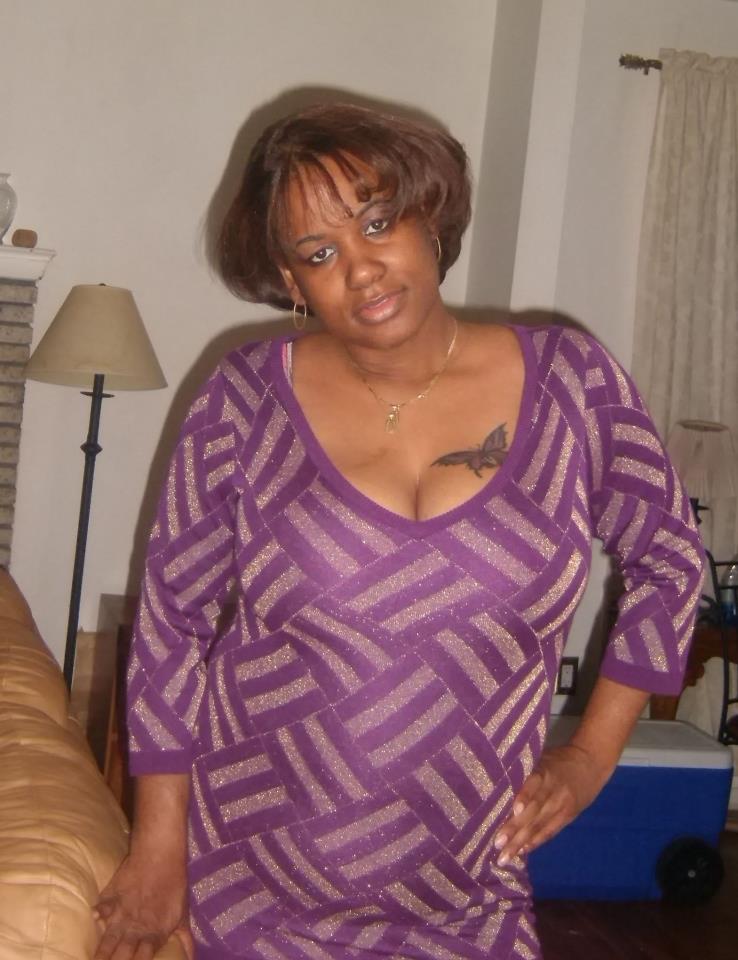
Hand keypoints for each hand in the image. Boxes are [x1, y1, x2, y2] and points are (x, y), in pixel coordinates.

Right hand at [94, 851, 192, 959]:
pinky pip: (103, 908)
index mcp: (155, 934)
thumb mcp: (182, 913)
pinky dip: (99, 913)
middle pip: (122, 956)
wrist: (161, 855)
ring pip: (108, 940)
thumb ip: (184, 938)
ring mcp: (123, 913)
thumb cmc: (173, 885)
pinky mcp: (112, 898)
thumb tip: (191, 958)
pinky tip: (94, 918)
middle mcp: (137, 928)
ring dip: (101, 953)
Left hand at [493, 744, 609, 865]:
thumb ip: (527, 774)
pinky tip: (523, 851)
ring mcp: (562, 806)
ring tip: (506, 856)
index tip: (513, 811)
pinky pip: (550, 831)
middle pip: (534, 812)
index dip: (525, 798)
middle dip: (515, 829)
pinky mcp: (568, 817)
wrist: (591, 763)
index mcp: (546, 773)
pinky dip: (536, 841)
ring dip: (521, 842)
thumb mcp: (543, 758)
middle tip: (497, 843)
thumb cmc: (559, 758)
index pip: (535, 786)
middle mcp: (554, 792)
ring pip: (540, 826)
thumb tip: (501, 788)